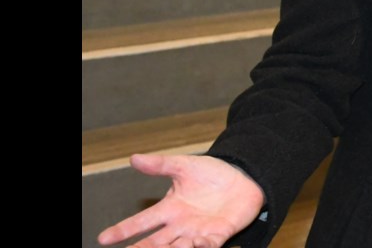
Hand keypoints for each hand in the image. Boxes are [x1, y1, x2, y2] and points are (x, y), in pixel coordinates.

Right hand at [98, 153, 265, 247]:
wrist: (243, 177)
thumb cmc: (212, 174)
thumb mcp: (184, 165)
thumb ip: (160, 164)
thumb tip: (134, 157)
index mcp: (170, 208)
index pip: (142, 221)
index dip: (123, 230)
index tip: (103, 238)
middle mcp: (181, 224)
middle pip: (155, 242)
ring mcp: (198, 232)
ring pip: (178, 247)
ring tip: (165, 247)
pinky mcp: (219, 234)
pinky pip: (208, 245)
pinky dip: (202, 246)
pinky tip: (197, 243)